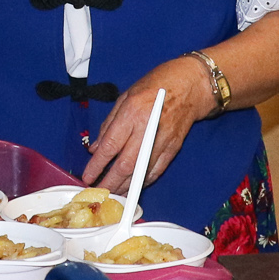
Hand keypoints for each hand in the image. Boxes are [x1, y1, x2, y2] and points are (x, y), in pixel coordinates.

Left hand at [81, 55, 212, 193]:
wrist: (190, 85)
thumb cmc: (155, 86)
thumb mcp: (125, 96)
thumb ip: (108, 124)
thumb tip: (95, 149)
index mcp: (132, 112)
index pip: (111, 145)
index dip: (97, 164)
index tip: (87, 176)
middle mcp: (147, 128)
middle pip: (126, 164)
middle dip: (110, 182)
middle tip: (98, 192)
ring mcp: (163, 140)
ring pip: (141, 171)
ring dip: (125, 186)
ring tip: (113, 194)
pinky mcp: (174, 147)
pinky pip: (157, 170)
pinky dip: (144, 181)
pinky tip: (133, 187)